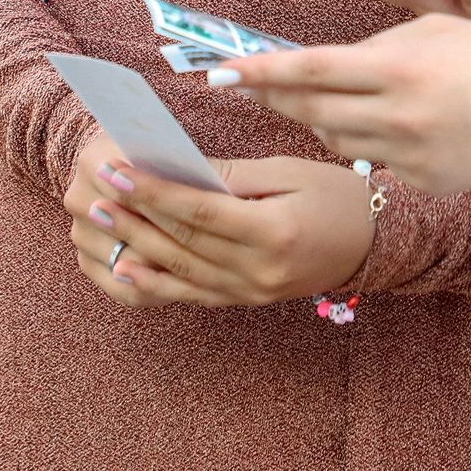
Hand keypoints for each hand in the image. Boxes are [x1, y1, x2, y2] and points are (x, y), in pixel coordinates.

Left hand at [63, 136, 375, 308]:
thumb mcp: (290, 172)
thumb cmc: (337, 195)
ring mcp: (250, 291)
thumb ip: (233, 177)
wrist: (375, 244)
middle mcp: (258, 269)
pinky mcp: (245, 300)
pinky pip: (191, 294)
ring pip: (180, 269)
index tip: (118, 169)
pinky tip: (123, 268)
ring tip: (98, 219)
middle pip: (183, 242)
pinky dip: (155, 283)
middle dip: (134, 215)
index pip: (201, 211)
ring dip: (134, 244)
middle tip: (94, 190)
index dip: (155, 191)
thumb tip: (180, 169)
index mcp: (274, 231)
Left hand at [217, 13, 470, 194]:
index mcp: (399, 67)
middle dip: (276, 96)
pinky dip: (370, 142)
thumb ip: (382, 45)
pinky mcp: (423, 183)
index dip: (260, 72)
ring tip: (329, 99)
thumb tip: (336, 67)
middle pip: (312, 109)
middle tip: (249, 85)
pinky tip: (391, 126)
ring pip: (336, 139)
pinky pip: (375, 162)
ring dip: (322, 118)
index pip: (311, 68)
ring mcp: (409, 155)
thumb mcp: (439, 29)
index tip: (219, 74)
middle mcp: (397, 115)